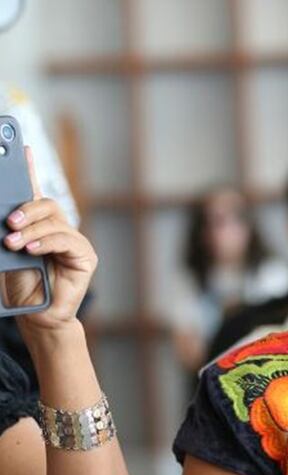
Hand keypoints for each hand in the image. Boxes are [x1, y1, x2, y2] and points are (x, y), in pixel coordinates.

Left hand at [3, 146, 95, 332]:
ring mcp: (73, 242)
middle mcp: (57, 229)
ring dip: (31, 231)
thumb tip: (2, 218)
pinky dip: (46, 242)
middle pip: (46, 203)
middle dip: (26, 209)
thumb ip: (5, 233)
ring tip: (13, 244)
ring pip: (55, 220)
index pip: (33, 192)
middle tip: (8, 225)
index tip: (19, 149)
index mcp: (37, 226)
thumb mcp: (4, 253)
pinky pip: (66, 239)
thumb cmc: (18, 287)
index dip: (28, 168)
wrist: (35, 317)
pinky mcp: (85, 256)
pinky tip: (31, 250)